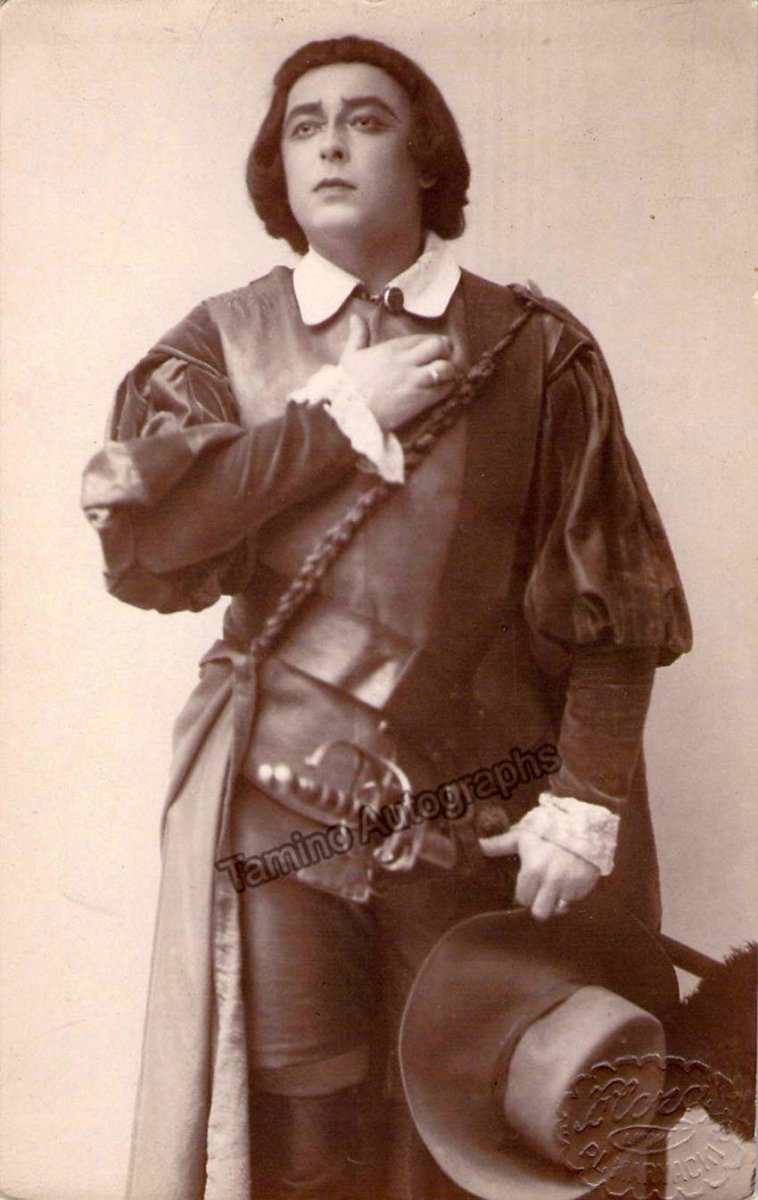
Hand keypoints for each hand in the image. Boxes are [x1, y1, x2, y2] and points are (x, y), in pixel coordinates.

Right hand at [339, 314, 460, 430]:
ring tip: (445, 376)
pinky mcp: (420, 399)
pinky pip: (443, 389)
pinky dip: (447, 388)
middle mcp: (407, 361)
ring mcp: (415, 381)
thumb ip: (358, 335)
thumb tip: (356, 317)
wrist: (349, 412)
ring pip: (446, 367)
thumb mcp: (350, 356)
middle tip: (444, 359)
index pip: (423, 338)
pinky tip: (442, 390)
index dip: (431, 343)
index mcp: (392, 349)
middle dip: (446, 351)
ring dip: (449, 371)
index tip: (431, 350)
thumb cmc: (348, 385)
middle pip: (440, 346)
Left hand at [478, 827, 599, 920]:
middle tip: (541, 892)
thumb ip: (500, 845)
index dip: (524, 893)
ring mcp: (570, 884)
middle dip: (539, 904)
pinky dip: (572, 892)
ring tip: (557, 885)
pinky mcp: (586, 885)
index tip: (528, 885)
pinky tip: (570, 877)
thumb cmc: (547, 827)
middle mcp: (551, 881)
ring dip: (557, 900)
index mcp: (532, 869)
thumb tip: (478, 845)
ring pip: (559, 908)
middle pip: (540, 913)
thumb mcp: (523, 835)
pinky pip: (575, 898)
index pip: (522, 898)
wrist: (583, 820)